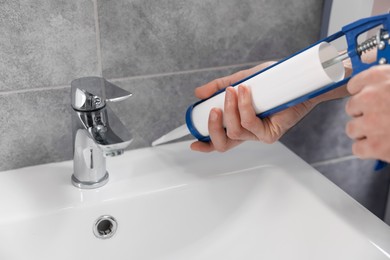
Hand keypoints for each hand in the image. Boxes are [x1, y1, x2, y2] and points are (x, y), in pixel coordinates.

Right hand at [191, 62, 348, 151]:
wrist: (297, 78)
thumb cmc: (274, 81)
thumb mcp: (241, 80)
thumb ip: (220, 87)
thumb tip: (198, 93)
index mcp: (240, 124)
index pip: (221, 140)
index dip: (206, 145)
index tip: (194, 143)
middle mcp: (248, 133)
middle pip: (223, 144)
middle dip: (212, 128)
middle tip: (213, 108)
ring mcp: (259, 135)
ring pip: (235, 131)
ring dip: (230, 109)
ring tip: (233, 90)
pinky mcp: (270, 133)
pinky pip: (250, 124)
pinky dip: (244, 107)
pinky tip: (244, 92)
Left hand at [345, 65, 389, 161]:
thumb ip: (384, 80)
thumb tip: (372, 68)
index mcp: (382, 77)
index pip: (354, 83)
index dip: (362, 92)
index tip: (367, 96)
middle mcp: (373, 97)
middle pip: (351, 107)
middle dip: (364, 114)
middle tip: (383, 117)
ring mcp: (372, 122)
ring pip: (352, 128)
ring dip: (365, 132)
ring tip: (386, 132)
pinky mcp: (376, 146)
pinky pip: (358, 148)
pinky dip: (368, 150)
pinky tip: (383, 145)